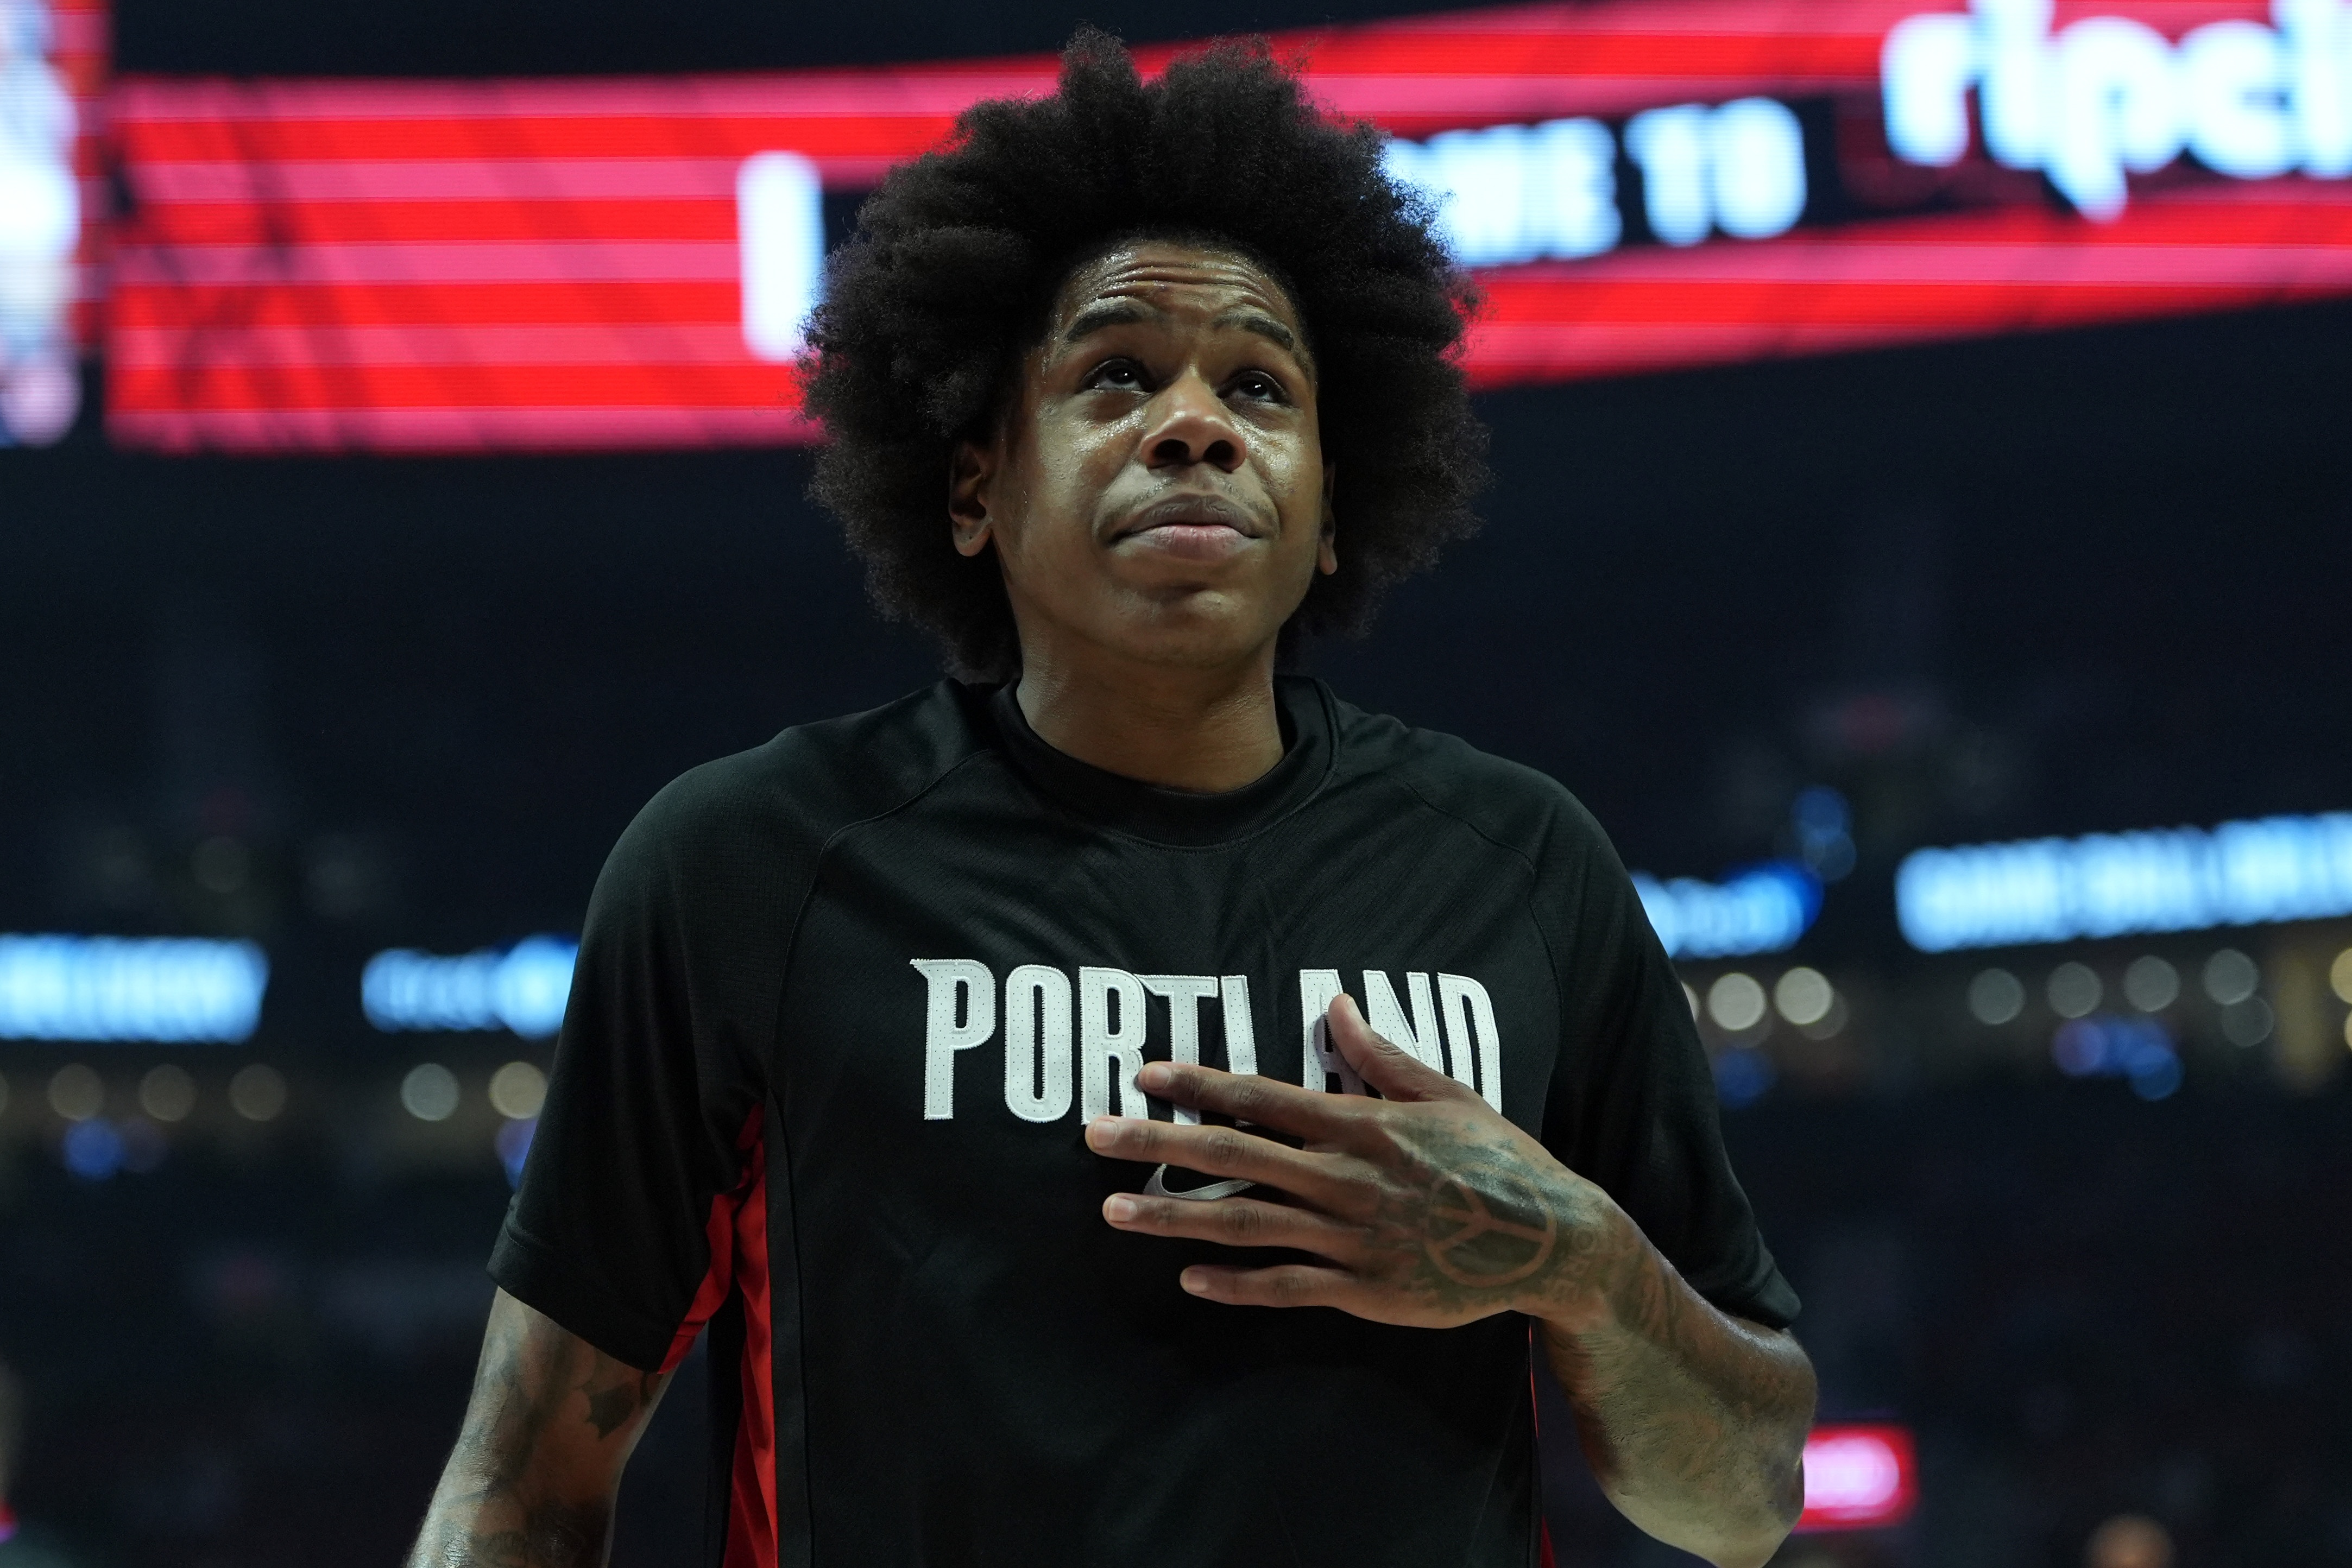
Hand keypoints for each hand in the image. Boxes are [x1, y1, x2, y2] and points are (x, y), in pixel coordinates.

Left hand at [1083, 993, 1638, 1330]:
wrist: (1551, 1241)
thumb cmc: (1500, 1159)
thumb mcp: (1446, 1093)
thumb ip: (1381, 1055)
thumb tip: (1335, 1004)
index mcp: (1361, 1124)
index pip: (1261, 1096)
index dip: (1198, 1083)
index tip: (1145, 1073)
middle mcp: (1345, 1179)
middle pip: (1233, 1155)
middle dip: (1157, 1143)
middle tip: (1094, 1135)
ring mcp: (1351, 1239)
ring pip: (1245, 1225)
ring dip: (1174, 1216)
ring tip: (1114, 1210)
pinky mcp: (1364, 1289)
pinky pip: (1287, 1288)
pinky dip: (1237, 1284)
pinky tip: (1188, 1278)